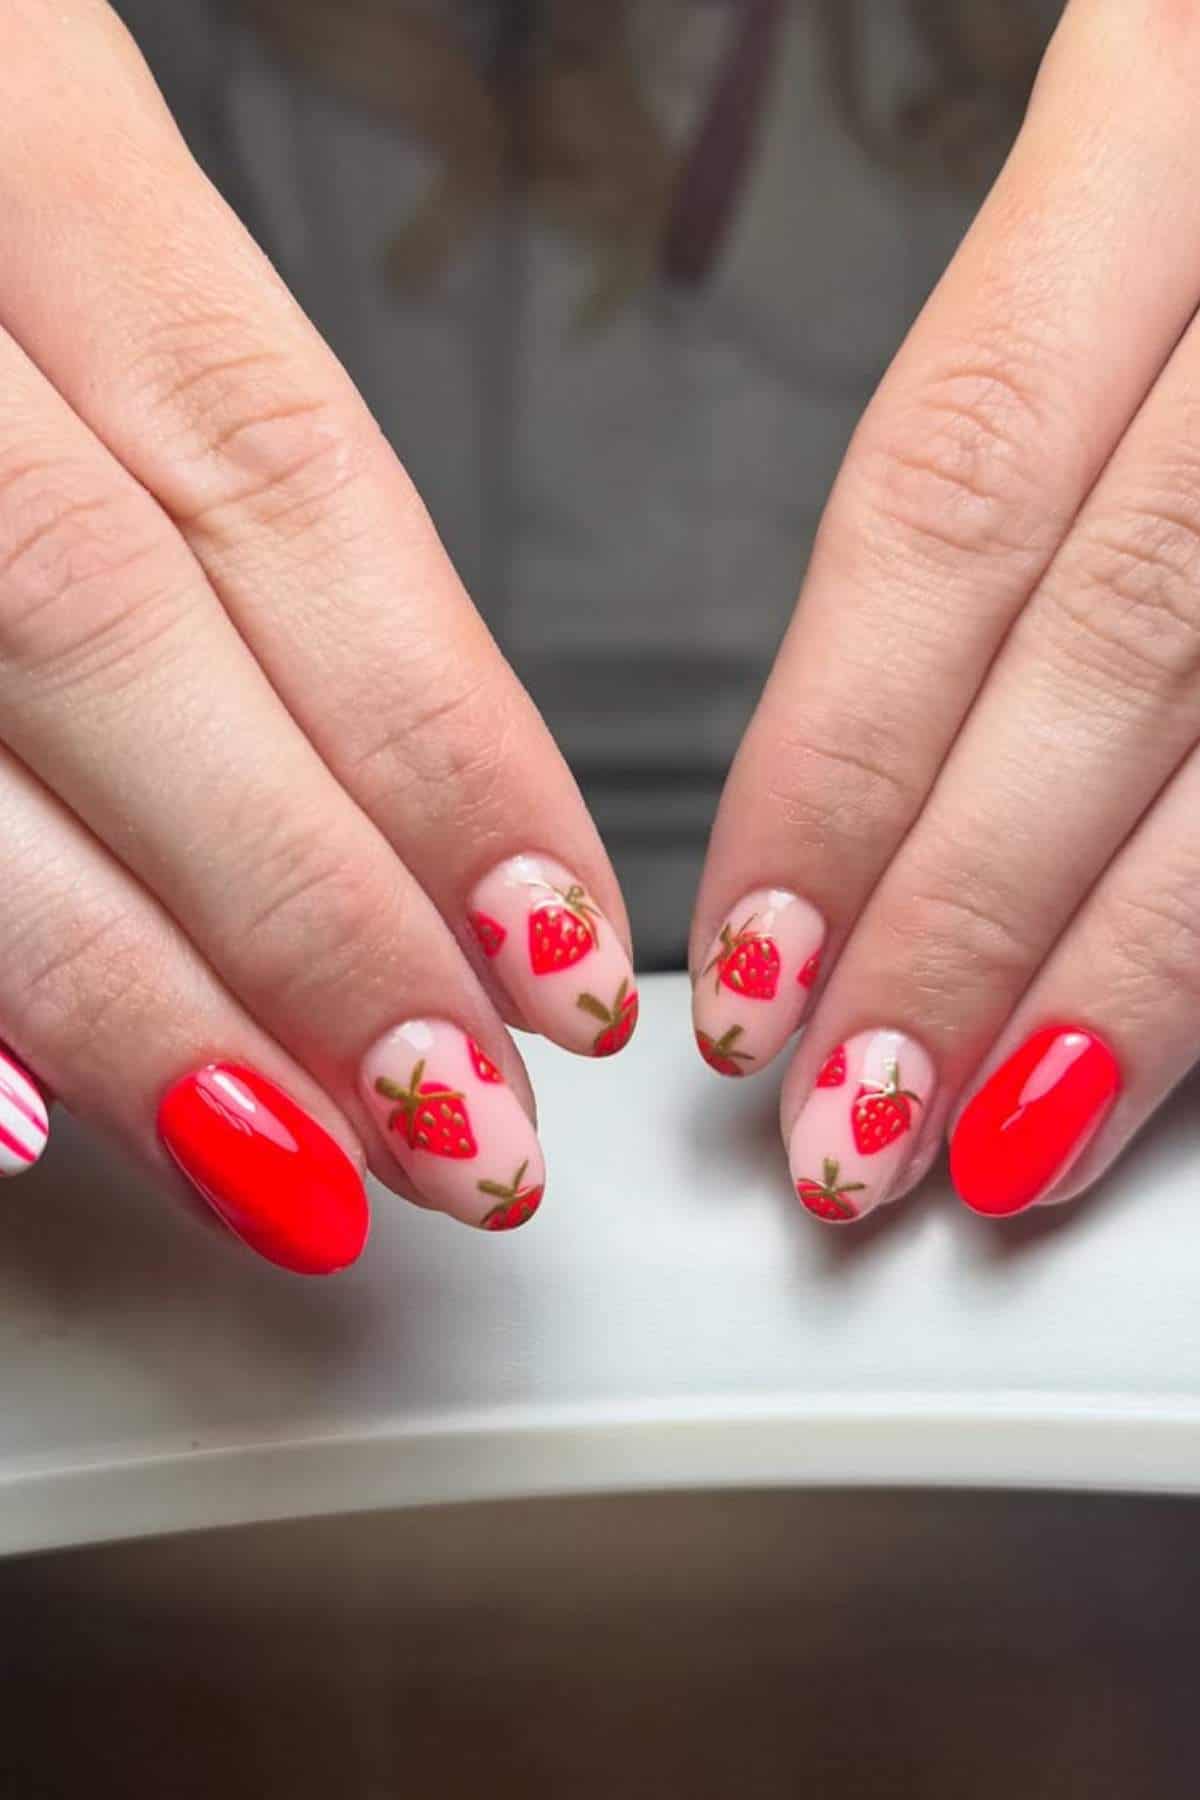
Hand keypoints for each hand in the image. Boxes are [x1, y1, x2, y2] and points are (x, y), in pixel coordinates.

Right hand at [0, 2, 636, 1270]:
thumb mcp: (57, 214)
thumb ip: (196, 462)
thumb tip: (402, 800)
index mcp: (16, 130)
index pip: (288, 476)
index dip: (442, 737)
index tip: (556, 939)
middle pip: (120, 630)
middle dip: (310, 908)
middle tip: (457, 1115)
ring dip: (133, 988)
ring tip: (294, 1158)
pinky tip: (28, 1116)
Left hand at [693, 0, 1199, 1222]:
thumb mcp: (1140, 186)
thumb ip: (1024, 453)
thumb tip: (862, 784)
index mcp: (1173, 119)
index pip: (942, 501)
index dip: (835, 759)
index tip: (751, 949)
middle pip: (1107, 651)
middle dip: (962, 916)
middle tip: (848, 1110)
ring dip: (1129, 975)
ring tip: (1003, 1127)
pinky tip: (1173, 1044)